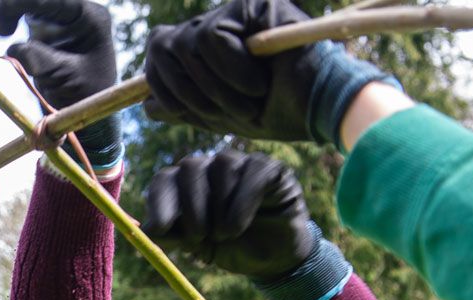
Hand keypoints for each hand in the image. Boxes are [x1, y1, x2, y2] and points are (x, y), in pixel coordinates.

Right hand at [0, 0, 122, 169]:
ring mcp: (60, 17)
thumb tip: (14, 47)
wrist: (83, 106)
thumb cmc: (85, 94)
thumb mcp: (67, 79)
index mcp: (90, 18)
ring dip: (9, 9)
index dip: (28, 1)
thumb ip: (43, 60)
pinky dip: (9, 17)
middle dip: (14, 3)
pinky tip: (3, 31)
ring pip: (29, 2)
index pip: (57, 1)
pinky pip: (23, 11)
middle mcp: (75, 12)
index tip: (5, 7)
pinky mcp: (45, 26)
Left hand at [140, 150, 312, 278]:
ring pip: (222, 166)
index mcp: (184, 185)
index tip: (161, 227)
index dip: (159, 202)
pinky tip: (240, 226)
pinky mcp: (269, 168)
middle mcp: (209, 168)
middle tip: (199, 236)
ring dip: (220, 206)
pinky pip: (253, 172)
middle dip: (192, 206)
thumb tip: (143, 230)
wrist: (273, 259)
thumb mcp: (198, 246)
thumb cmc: (231, 247)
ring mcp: (239, 163)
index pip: (164, 180)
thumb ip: (172, 235)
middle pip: (190, 167)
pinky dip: (243, 202)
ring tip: (226, 234)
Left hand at [142, 0, 392, 145]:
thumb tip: (149, 104)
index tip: (189, 112)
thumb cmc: (281, 114)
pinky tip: (258, 83)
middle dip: (184, 92)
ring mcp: (235, 11)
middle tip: (225, 112)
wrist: (323, 111)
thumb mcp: (221, 115)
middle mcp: (219, 23)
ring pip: (184, 45)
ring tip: (249, 101)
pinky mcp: (251, 3)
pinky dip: (230, 71)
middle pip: (161, 47)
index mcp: (210, 48)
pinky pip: (211, 38)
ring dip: (214, 88)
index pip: (159, 56)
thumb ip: (185, 106)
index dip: (163, 89)